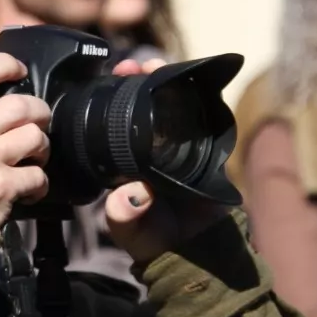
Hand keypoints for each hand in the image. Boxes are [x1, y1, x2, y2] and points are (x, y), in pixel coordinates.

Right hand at [0, 53, 51, 232]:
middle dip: (39, 110)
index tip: (18, 70)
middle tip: (39, 120)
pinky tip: (29, 189)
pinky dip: (39, 183)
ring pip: (34, 136)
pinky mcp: (1, 188)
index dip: (5, 64)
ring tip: (36, 156)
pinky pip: (37, 176)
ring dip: (42, 146)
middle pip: (20, 105)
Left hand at [102, 57, 226, 265]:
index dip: (114, 97)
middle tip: (133, 65)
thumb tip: (130, 196)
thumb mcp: (130, 227)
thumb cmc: (154, 237)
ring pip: (172, 104)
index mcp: (125, 158)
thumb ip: (125, 214)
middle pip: (145, 103)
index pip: (117, 119)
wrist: (194, 252)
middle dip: (140, 79)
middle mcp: (150, 147)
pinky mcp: (206, 150)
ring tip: (155, 64)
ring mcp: (179, 146)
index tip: (110, 79)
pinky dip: (198, 99)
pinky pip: (202, 118)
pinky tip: (192, 84)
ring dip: (167, 82)